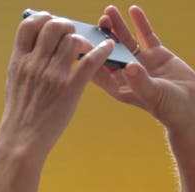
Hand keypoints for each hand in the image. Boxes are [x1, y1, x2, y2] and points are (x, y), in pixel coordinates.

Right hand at [0, 11, 113, 158]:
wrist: (21, 140)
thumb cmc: (19, 113)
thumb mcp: (14, 83)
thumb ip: (24, 62)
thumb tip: (33, 44)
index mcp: (19, 62)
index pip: (29, 25)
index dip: (42, 17)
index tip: (50, 20)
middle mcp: (35, 65)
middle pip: (54, 26)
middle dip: (66, 25)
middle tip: (72, 34)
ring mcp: (53, 77)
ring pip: (73, 40)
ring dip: (84, 39)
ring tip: (86, 47)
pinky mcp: (70, 90)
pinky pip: (91, 61)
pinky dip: (103, 51)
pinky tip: (108, 48)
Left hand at [93, 5, 194, 131]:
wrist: (191, 105)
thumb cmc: (169, 107)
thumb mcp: (153, 94)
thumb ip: (140, 81)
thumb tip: (129, 66)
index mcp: (118, 87)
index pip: (98, 70)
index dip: (90, 56)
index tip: (81, 42)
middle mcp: (126, 73)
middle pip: (109, 52)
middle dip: (102, 37)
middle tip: (98, 21)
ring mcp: (140, 62)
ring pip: (125, 41)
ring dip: (117, 26)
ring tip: (108, 11)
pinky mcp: (156, 54)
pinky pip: (145, 35)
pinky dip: (139, 23)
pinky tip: (133, 10)